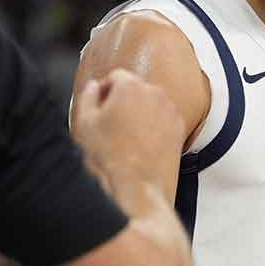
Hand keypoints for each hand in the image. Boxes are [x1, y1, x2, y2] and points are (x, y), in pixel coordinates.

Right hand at [72, 68, 183, 197]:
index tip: (100, 106)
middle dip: (123, 102)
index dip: (104, 91)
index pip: (116, 76)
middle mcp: (155, 94)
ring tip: (126, 138)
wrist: (137, 189)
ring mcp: (170, 112)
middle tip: (110, 125)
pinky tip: (140, 146)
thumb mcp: (85, 123)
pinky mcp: (180, 129)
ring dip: (139, 114)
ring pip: (150, 104)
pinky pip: (163, 120)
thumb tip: (94, 87)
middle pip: (135, 89)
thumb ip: (88, 96)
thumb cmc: (110, 158)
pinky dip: (153, 127)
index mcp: (130, 87)